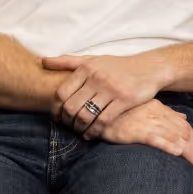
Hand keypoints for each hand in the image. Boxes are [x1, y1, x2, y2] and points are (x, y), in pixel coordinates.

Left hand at [43, 53, 171, 137]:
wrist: (150, 68)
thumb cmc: (118, 66)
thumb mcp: (94, 59)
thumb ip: (68, 62)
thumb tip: (42, 62)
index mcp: (87, 68)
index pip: (61, 93)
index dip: (55, 109)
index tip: (57, 116)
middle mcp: (97, 77)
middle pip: (71, 107)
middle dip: (66, 121)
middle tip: (68, 126)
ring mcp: (111, 89)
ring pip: (85, 116)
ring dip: (78, 128)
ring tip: (79, 131)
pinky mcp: (124, 100)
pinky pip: (102, 121)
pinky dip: (93, 131)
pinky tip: (91, 134)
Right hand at [101, 99, 192, 168]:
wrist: (100, 109)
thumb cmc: (123, 111)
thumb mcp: (147, 108)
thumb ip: (166, 114)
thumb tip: (184, 119)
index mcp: (161, 109)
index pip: (184, 126)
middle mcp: (157, 114)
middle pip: (183, 132)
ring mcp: (147, 121)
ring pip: (173, 136)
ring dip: (187, 150)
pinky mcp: (135, 130)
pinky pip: (154, 137)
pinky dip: (167, 144)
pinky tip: (176, 152)